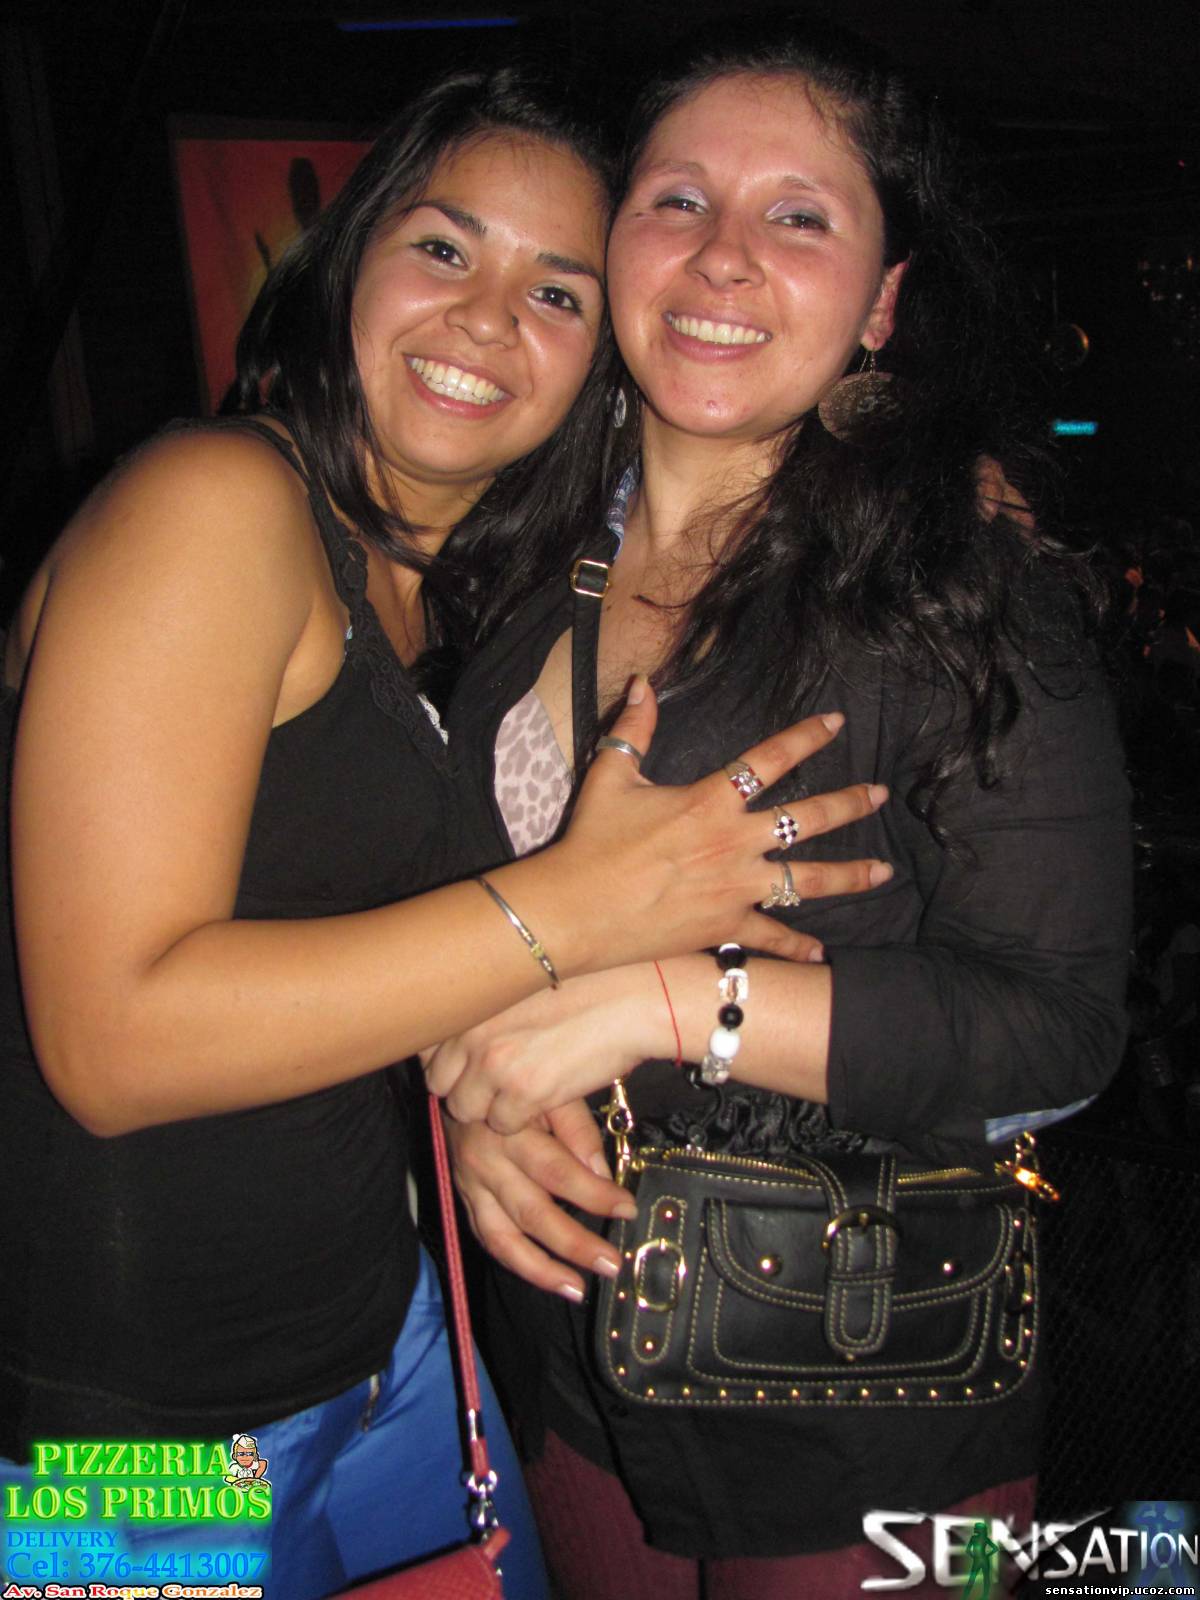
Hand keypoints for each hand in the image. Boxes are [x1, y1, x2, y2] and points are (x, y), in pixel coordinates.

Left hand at [426, 967, 647, 1130]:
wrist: (631, 1000)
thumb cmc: (586, 987)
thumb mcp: (521, 986)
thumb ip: (485, 1010)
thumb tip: (460, 1035)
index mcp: (470, 1002)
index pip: (427, 1048)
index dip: (448, 1061)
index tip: (465, 1065)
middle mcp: (472, 1033)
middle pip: (440, 1084)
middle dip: (465, 1087)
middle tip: (495, 1084)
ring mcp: (495, 1065)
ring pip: (467, 1110)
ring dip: (490, 1106)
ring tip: (521, 1090)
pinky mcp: (524, 1093)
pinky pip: (502, 1125)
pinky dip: (520, 1119)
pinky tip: (543, 1097)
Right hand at [444, 1100, 631, 1299]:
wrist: (455, 1082)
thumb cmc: (512, 1082)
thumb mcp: (546, 1089)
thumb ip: (575, 1127)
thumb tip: (602, 1172)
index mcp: (510, 1131)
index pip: (557, 1171)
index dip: (594, 1194)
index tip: (626, 1208)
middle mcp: (487, 1164)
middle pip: (533, 1213)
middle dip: (575, 1243)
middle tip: (611, 1263)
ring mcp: (471, 1186)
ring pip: (504, 1238)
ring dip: (542, 1270)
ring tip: (577, 1289)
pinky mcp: (463, 1199)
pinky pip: (487, 1239)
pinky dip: (515, 1262)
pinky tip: (544, 1278)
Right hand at [532, 683, 888, 972]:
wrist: (576, 910)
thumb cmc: (591, 841)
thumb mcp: (611, 775)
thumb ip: (634, 728)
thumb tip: (642, 683)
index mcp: (711, 801)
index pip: (769, 759)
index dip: (806, 737)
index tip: (836, 722)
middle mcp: (735, 843)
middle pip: (808, 819)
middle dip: (849, 804)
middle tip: (879, 796)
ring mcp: (736, 888)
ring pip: (808, 880)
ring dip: (850, 876)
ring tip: (884, 871)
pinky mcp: (725, 926)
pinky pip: (771, 937)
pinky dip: (797, 946)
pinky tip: (821, 953)